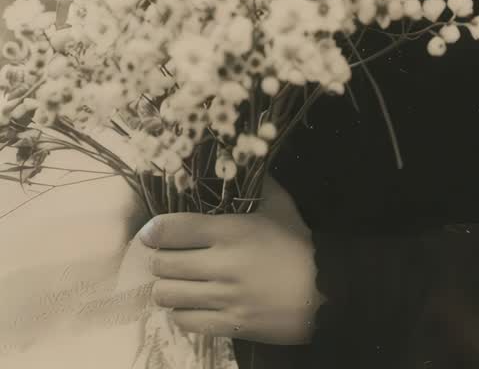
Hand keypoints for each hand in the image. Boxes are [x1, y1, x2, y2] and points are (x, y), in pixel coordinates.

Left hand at [139, 174, 324, 344]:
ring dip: (167, 287)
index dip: (153, 231)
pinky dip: (181, 312)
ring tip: (176, 281)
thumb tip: (239, 157)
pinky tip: (190, 303)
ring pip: (168, 295)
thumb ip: (256, 182)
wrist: (324, 290)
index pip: (172, 229)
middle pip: (163, 264)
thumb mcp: (279, 204)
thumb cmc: (298, 242)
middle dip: (159, 259)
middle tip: (166, 256)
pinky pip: (185, 322)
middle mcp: (221, 265)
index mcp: (229, 231)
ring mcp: (223, 298)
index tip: (151, 232)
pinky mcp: (229, 325)